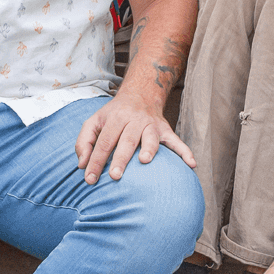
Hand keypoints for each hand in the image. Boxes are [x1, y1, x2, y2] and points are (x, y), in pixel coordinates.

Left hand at [75, 95, 196, 183]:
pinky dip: (185, 152)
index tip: (89, 180)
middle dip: (120, 158)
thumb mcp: (94, 121)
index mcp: (115, 118)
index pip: (103, 142)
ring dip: (149, 148)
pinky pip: (176, 141)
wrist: (140, 94)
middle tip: (114, 176)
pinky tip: (191, 164)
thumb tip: (82, 164)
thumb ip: (84, 141)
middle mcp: (134, 120)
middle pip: (126, 140)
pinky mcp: (165, 130)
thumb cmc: (113, 115)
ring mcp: (151, 125)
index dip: (96, 161)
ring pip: (151, 137)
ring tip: (145, 161)